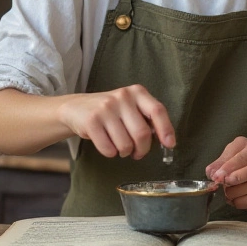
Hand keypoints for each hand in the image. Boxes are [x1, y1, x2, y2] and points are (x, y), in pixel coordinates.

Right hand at [56, 84, 174, 158]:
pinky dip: (110, 153)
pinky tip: (107, 145)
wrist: (76, 108)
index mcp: (137, 92)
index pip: (157, 111)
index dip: (166, 130)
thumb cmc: (110, 112)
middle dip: (142, 150)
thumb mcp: (130, 107)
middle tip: (137, 153)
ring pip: (126, 145)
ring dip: (124, 153)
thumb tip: (166, 140)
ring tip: (120, 147)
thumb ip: (147, 119)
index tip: (170, 145)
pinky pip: (108, 149)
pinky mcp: (92, 121)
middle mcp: (123, 97)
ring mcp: (106, 108)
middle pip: (142, 134)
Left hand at [205, 137, 246, 215]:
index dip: (229, 167)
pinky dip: (244, 206)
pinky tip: (242, 199)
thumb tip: (211, 172)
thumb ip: (220, 162)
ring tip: (232, 193)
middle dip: (233, 185)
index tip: (218, 176)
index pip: (243, 158)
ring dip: (234, 198)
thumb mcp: (233, 156)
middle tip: (224, 188)